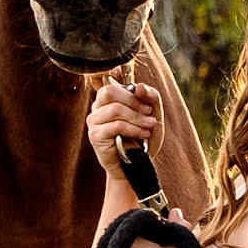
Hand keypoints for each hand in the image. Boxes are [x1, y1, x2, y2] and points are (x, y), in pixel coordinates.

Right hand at [83, 73, 161, 206]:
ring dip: (137, 118)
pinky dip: (133, 129)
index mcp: (108, 100)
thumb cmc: (143, 139)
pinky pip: (115, 125)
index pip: (110, 82)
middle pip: (109, 91)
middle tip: (149, 112)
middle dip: (133, 101)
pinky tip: (143, 134)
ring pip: (115, 109)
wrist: (137, 165)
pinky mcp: (95, 136)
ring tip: (149, 126)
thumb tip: (140, 86)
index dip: (122, 83)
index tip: (139, 94)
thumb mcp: (153, 115)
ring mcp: (94, 122)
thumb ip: (150, 97)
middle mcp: (98, 108)